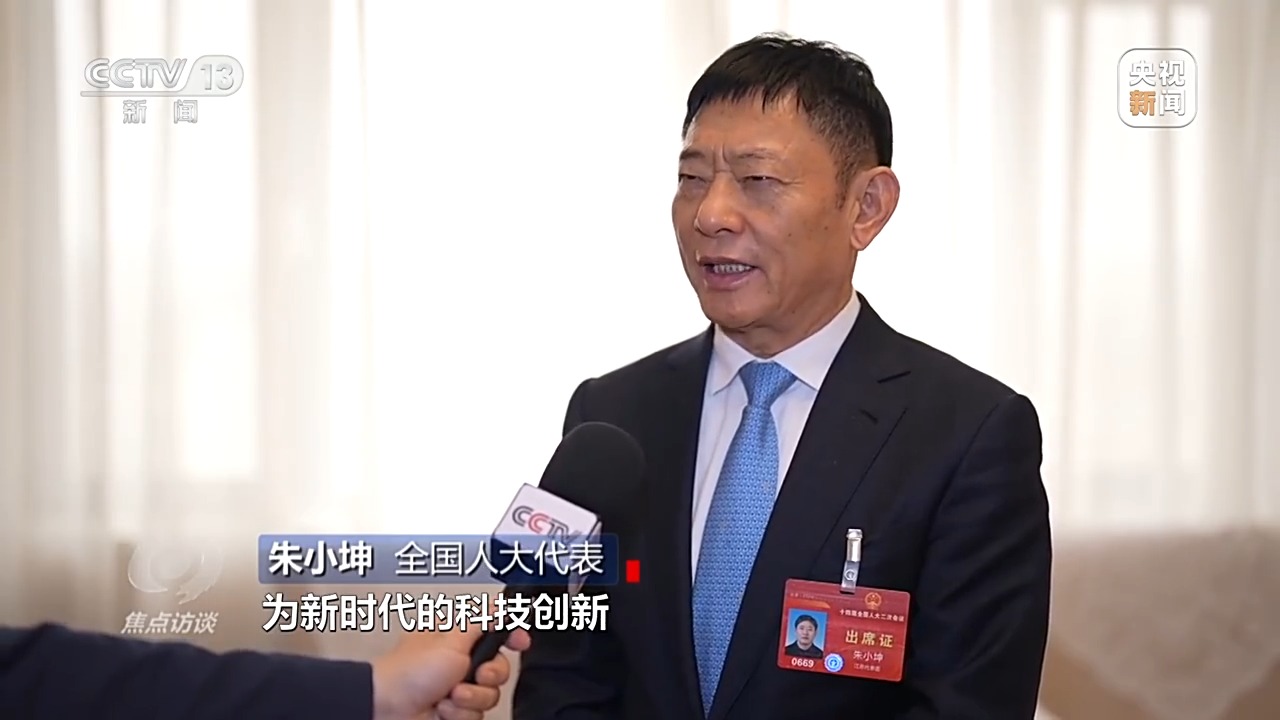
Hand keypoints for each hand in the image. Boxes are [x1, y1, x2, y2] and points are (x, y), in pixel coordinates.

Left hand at [370, 623, 530, 719]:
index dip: (512, 636)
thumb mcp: (451, 639)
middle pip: (499, 668)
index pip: (495, 631)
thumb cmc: (408, 672)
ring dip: (471, 699)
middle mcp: (459, 662)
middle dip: (489, 675)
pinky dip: (460, 715)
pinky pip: (476, 715)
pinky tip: (441, 710)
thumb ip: (480, 621)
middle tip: (475, 675)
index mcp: (458, 637)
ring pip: (489, 695)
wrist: (387, 710)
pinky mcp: (454, 712)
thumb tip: (500, 605)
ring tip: (448, 697)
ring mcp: (457, 689)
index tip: (520, 642)